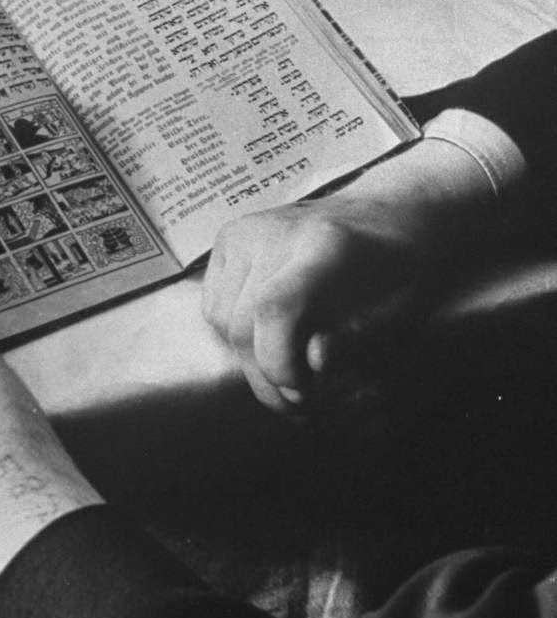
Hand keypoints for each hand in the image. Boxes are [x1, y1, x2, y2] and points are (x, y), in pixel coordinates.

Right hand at [202, 139, 497, 413]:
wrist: (390, 214)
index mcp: (328, 245)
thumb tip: (313, 359)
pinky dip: (235, 334)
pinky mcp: (229, 237)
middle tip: (304, 403)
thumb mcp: (402, 312)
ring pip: (221, 321)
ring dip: (250, 360)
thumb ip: (359, 342)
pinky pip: (213, 305)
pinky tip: (271, 334)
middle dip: (268, 378)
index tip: (304, 393)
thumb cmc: (405, 271)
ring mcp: (247, 229)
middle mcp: (277, 230)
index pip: (275, 310)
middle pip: (242, 325)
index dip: (277, 363)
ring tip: (290, 371)